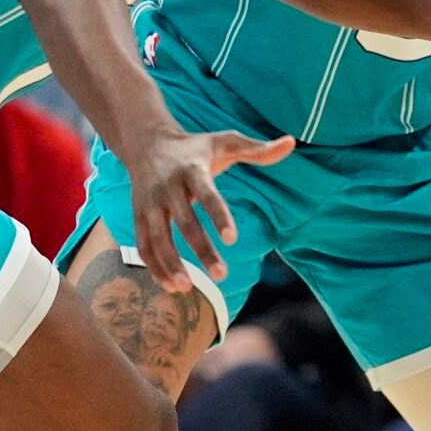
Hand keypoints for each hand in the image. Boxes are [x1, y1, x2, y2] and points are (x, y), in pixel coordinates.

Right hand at [124, 126, 294, 289]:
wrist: (147, 143)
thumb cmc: (195, 148)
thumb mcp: (225, 142)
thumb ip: (257, 149)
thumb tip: (292, 143)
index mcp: (192, 170)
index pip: (207, 194)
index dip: (219, 216)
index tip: (233, 239)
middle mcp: (168, 188)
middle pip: (184, 222)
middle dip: (201, 249)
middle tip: (221, 275)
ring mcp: (150, 204)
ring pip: (157, 238)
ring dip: (170, 264)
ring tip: (188, 288)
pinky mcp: (138, 215)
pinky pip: (142, 244)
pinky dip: (153, 266)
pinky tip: (170, 286)